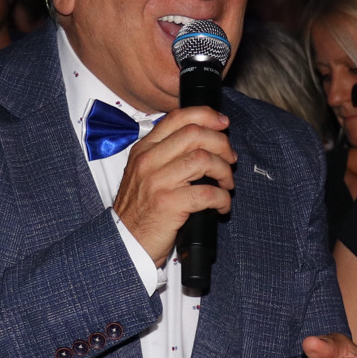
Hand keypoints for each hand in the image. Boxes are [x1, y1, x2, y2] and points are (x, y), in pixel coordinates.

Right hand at [111, 107, 235, 265]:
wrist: (126, 241)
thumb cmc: (141, 209)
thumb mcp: (144, 173)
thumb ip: (167, 153)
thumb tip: (204, 139)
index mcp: (144, 149)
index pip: (178, 118)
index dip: (206, 116)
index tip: (223, 124)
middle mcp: (149, 161)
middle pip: (195, 134)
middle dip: (221, 144)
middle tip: (230, 158)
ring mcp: (157, 182)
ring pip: (203, 160)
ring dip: (224, 171)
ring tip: (226, 183)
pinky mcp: (168, 204)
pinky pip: (207, 193)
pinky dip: (222, 198)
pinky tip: (222, 205)